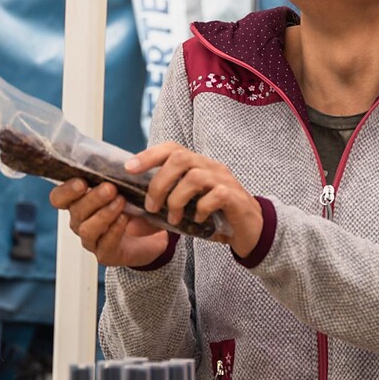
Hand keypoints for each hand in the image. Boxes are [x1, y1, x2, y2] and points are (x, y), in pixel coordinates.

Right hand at [49, 179, 171, 268]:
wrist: (149, 236)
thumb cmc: (131, 207)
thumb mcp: (123, 187)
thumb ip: (114, 176)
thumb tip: (117, 161)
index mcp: (78, 203)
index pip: (58, 198)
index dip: (65, 191)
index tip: (81, 182)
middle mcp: (79, 222)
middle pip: (75, 211)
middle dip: (92, 199)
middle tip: (110, 188)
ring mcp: (90, 240)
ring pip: (87, 229)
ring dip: (104, 214)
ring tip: (121, 202)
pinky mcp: (104, 254)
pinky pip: (105, 244)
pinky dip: (115, 230)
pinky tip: (124, 219)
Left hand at [128, 142, 263, 260]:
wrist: (249, 231)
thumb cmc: (214, 218)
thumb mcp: (183, 214)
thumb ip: (159, 216)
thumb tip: (130, 223)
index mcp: (196, 165)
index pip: (172, 148)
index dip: (149, 155)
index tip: (128, 168)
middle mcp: (210, 166)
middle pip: (180, 157)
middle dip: (159, 182)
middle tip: (152, 206)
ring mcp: (224, 180)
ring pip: (194, 177)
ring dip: (176, 200)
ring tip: (173, 218)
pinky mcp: (235, 196)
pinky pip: (215, 196)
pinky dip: (200, 209)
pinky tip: (197, 220)